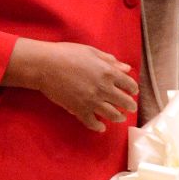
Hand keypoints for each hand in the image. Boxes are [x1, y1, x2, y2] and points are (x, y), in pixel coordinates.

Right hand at [5, 38, 137, 132]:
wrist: (45, 65)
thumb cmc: (67, 53)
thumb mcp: (92, 52)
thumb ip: (111, 61)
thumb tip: (126, 68)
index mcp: (108, 72)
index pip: (129, 84)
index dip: (133, 89)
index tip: (132, 91)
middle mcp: (104, 89)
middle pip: (124, 102)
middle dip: (130, 105)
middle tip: (130, 108)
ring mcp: (92, 101)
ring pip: (112, 115)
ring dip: (119, 117)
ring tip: (120, 117)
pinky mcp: (79, 110)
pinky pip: (92, 123)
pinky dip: (99, 127)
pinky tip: (101, 127)